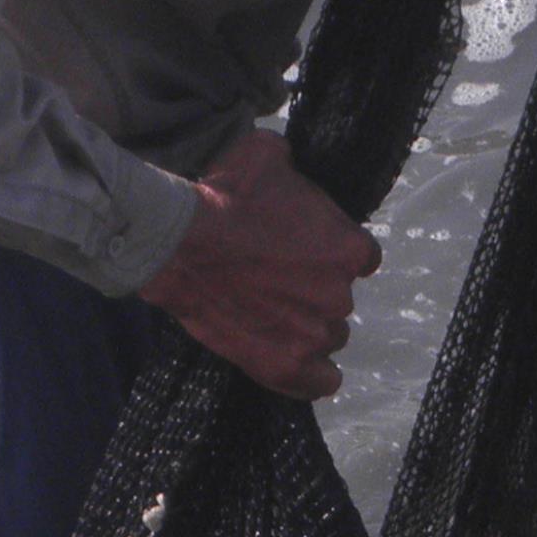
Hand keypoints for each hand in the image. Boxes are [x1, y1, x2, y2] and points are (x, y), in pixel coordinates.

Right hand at [142, 126, 376, 396]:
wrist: (176, 240)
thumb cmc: (223, 193)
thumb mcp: (269, 154)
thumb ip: (297, 167)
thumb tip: (293, 163)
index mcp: (348, 248)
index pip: (361, 258)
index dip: (331, 253)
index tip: (305, 251)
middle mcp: (340, 295)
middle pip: (339, 299)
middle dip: (313, 289)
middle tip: (274, 279)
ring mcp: (314, 335)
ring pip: (328, 336)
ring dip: (306, 326)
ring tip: (267, 313)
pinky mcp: (284, 366)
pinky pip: (320, 383)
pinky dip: (310, 375)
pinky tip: (292, 358)